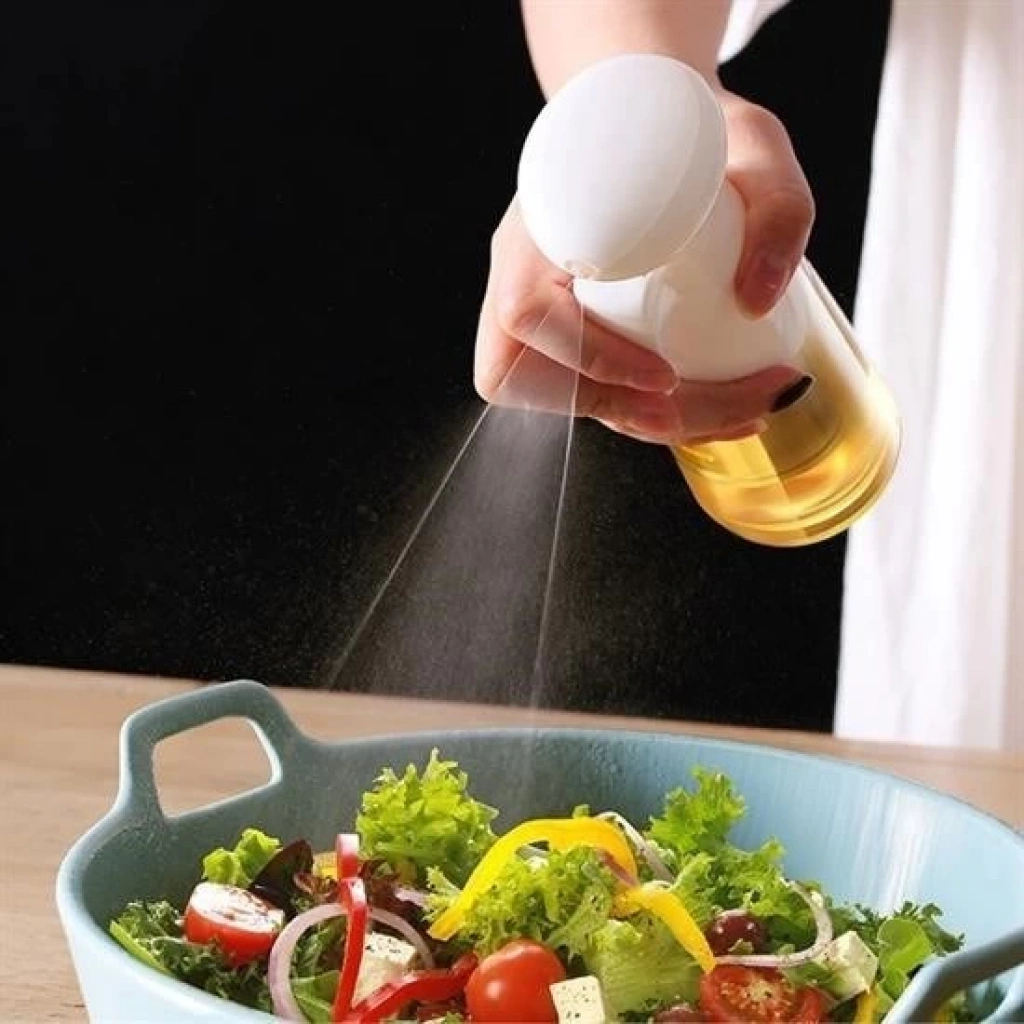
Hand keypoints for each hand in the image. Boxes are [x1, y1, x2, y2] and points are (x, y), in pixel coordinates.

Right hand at [473, 88, 814, 444]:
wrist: (650, 120)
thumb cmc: (693, 127)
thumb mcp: (753, 141)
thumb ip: (778, 206)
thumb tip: (759, 300)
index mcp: (538, 222)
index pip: (528, 311)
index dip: (590, 358)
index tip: (664, 374)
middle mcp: (518, 270)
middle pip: (526, 376)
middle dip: (617, 410)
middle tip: (700, 410)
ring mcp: (532, 305)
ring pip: (552, 396)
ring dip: (635, 421)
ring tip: (730, 414)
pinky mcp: (559, 330)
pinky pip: (579, 390)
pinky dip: (640, 413)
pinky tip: (709, 408)